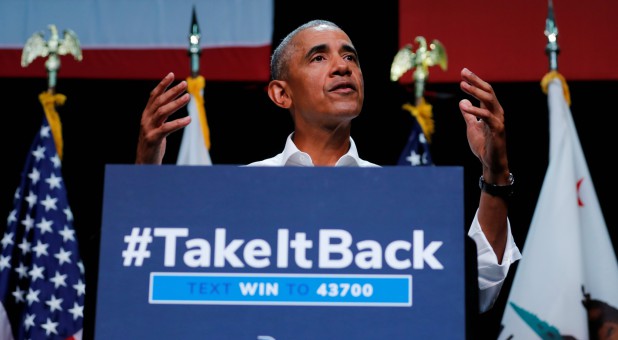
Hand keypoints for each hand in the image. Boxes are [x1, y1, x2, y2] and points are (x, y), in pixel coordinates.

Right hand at [135, 72, 190, 163]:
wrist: (144, 164)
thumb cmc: (153, 145)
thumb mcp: (156, 127)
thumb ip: (161, 117)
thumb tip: (171, 103)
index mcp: (146, 115)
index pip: (153, 96)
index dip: (162, 84)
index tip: (171, 74)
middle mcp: (145, 120)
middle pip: (159, 101)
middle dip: (172, 91)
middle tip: (185, 84)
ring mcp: (148, 129)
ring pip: (162, 112)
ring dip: (176, 103)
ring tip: (188, 97)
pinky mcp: (153, 139)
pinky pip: (166, 129)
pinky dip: (178, 123)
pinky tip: (188, 119)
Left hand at [458, 68, 509, 183]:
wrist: (490, 162)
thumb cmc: (483, 144)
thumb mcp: (472, 127)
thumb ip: (468, 115)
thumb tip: (462, 102)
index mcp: (491, 110)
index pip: (484, 91)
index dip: (475, 81)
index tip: (463, 72)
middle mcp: (497, 112)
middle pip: (488, 91)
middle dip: (475, 81)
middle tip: (463, 72)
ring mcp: (498, 120)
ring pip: (489, 100)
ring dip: (475, 91)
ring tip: (462, 85)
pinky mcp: (497, 130)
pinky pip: (487, 117)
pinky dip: (475, 111)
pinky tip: (464, 107)